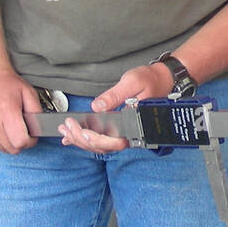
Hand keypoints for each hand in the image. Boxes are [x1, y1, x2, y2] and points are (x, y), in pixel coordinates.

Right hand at [0, 69, 41, 153]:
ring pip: (1, 149)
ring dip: (9, 142)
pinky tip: (0, 127)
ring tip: (10, 127)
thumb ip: (36, 113)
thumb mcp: (29, 93)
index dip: (30, 141)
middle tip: (22, 131)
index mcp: (5, 111)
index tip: (31, 136)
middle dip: (21, 143)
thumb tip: (38, 130)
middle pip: (11, 148)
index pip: (20, 141)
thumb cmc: (6, 83)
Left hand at [59, 63, 174, 153]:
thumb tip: (98, 107)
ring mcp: (126, 133)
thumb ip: (114, 96)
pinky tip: (72, 137)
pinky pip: (103, 140)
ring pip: (102, 146)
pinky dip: (86, 139)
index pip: (114, 141)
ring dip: (81, 140)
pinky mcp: (121, 128)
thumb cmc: (150, 80)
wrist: (162, 79)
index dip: (96, 139)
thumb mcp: (132, 82)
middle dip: (82, 139)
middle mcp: (132, 133)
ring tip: (65, 130)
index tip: (81, 130)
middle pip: (104, 147)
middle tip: (67, 127)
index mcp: (136, 124)